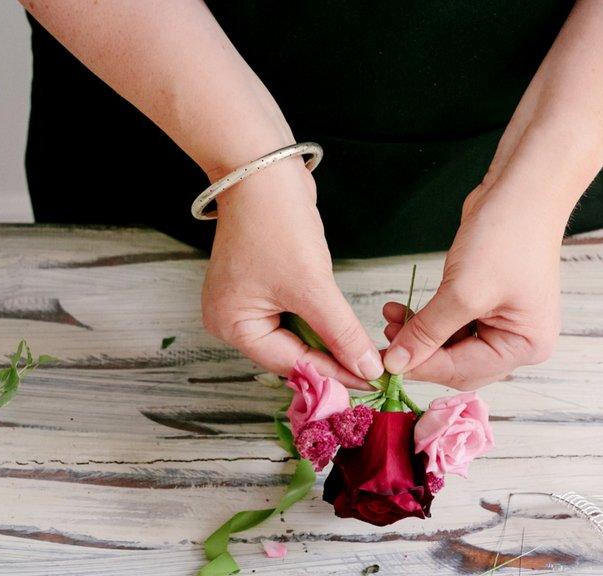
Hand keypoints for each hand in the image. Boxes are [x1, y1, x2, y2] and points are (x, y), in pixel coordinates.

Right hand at [202, 160, 383, 387]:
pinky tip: (345, 331)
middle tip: (371, 372)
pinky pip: (295, 314)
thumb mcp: (313, 286)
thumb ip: (341, 333)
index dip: (333, 374)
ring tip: (364, 355)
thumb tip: (368, 368)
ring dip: (328, 342)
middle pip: (290, 354)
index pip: (290, 363)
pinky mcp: (262, 284)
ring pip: (296, 336)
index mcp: (232, 326)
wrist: (263, 168)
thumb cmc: (277, 223)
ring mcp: (246, 301)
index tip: (371, 382)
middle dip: (331, 361)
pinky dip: (320, 322)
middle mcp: (232, 320)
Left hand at [381, 182, 562, 389]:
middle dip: (421, 353)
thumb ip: (427, 332)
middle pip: (458, 364)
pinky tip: (402, 311)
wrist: (522, 188)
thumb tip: (396, 364)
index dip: (422, 367)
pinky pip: (452, 324)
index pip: (463, 371)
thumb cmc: (506, 237)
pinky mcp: (487, 303)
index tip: (385, 363)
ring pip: (451, 346)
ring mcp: (504, 322)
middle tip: (386, 343)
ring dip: (419, 335)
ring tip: (390, 319)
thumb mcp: (462, 292)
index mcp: (526, 346)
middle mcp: (519, 340)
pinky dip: (428, 320)